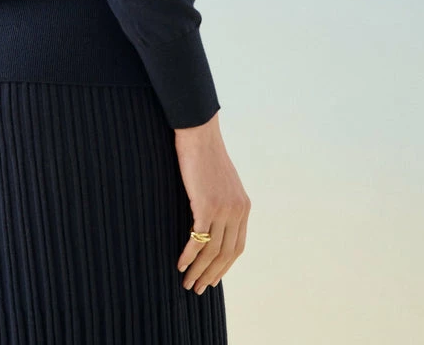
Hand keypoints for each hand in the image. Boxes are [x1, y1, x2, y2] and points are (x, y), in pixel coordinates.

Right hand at [173, 113, 249, 294]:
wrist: (199, 135)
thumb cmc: (204, 156)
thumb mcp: (220, 183)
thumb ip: (222, 203)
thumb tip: (211, 224)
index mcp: (243, 207)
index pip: (237, 247)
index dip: (224, 266)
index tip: (212, 279)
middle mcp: (237, 211)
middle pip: (226, 254)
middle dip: (211, 274)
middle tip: (197, 288)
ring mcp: (223, 209)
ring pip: (212, 250)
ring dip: (199, 270)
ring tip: (187, 282)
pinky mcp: (207, 206)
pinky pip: (198, 239)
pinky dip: (189, 255)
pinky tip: (180, 264)